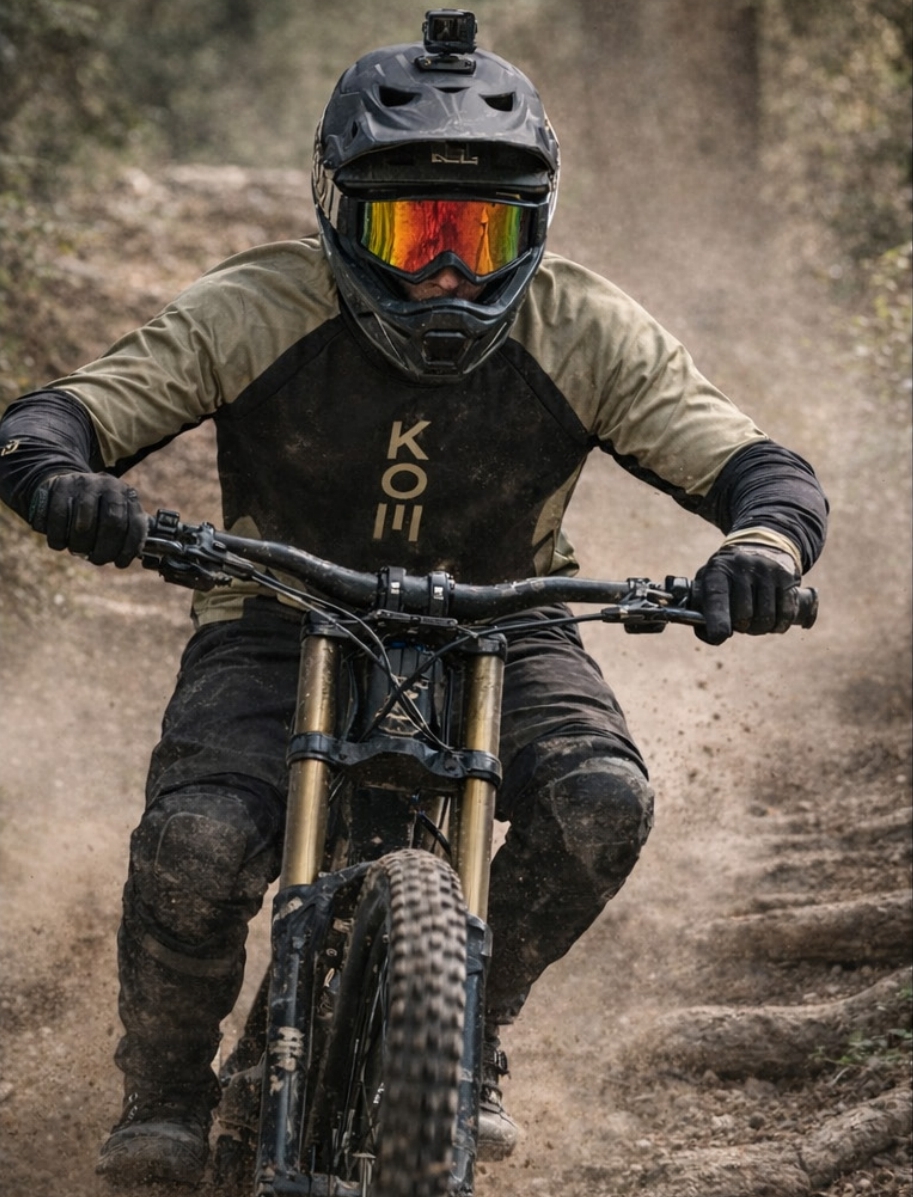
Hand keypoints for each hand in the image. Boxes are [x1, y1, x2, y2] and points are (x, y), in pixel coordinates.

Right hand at [28, 472, 146, 567]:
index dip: (128, 549)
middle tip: (95, 560)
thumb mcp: (117, 515)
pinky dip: (58, 538)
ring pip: (84, 524)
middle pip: (112, 523)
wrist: (64, 486)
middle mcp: (109, 485)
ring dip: (80, 545)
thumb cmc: (95, 510)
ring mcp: (84, 482)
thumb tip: (132, 556)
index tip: (119, 563)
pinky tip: (60, 543)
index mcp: (127, 494)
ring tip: (77, 550)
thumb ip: (127, 533)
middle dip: (104, 550)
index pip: (135, 525)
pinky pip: (59, 519)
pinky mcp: (59, 485)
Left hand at [695, 545, 800, 644]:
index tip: (720, 636)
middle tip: (740, 623)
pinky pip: (786, 613)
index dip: (718, 621)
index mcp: (718, 570)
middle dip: (741, 627)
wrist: (759, 545)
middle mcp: (742, 567)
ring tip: (754, 621)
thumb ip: (702, 611)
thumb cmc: (728, 575)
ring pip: (766, 618)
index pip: (717, 598)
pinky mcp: (786, 577)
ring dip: (760, 628)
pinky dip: (779, 625)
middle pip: (744, 615)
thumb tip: (713, 638)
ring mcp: (766, 571)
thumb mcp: (709, 582)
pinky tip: (773, 623)